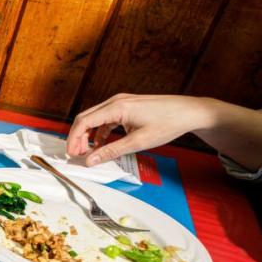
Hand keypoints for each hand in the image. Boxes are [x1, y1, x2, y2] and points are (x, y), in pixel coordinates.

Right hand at [65, 94, 216, 165]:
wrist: (190, 112)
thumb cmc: (168, 122)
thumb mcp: (138, 142)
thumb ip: (111, 151)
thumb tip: (91, 160)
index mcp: (117, 107)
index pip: (84, 122)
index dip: (74, 139)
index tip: (71, 154)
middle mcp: (116, 101)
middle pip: (86, 118)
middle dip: (78, 137)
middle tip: (77, 154)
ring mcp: (122, 102)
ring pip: (95, 118)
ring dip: (88, 134)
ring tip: (89, 151)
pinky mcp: (127, 106)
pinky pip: (106, 118)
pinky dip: (100, 131)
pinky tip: (103, 143)